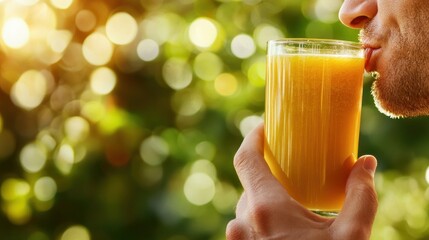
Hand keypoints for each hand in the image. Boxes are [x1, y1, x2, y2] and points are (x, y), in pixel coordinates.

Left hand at [226, 124, 377, 239]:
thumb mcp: (352, 236)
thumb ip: (360, 195)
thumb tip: (365, 163)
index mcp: (266, 210)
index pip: (246, 160)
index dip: (252, 138)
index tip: (263, 128)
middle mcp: (244, 224)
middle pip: (250, 186)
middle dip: (269, 175)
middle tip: (289, 168)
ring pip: (247, 210)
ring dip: (265, 202)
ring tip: (291, 203)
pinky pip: (245, 229)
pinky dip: (260, 221)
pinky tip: (282, 229)